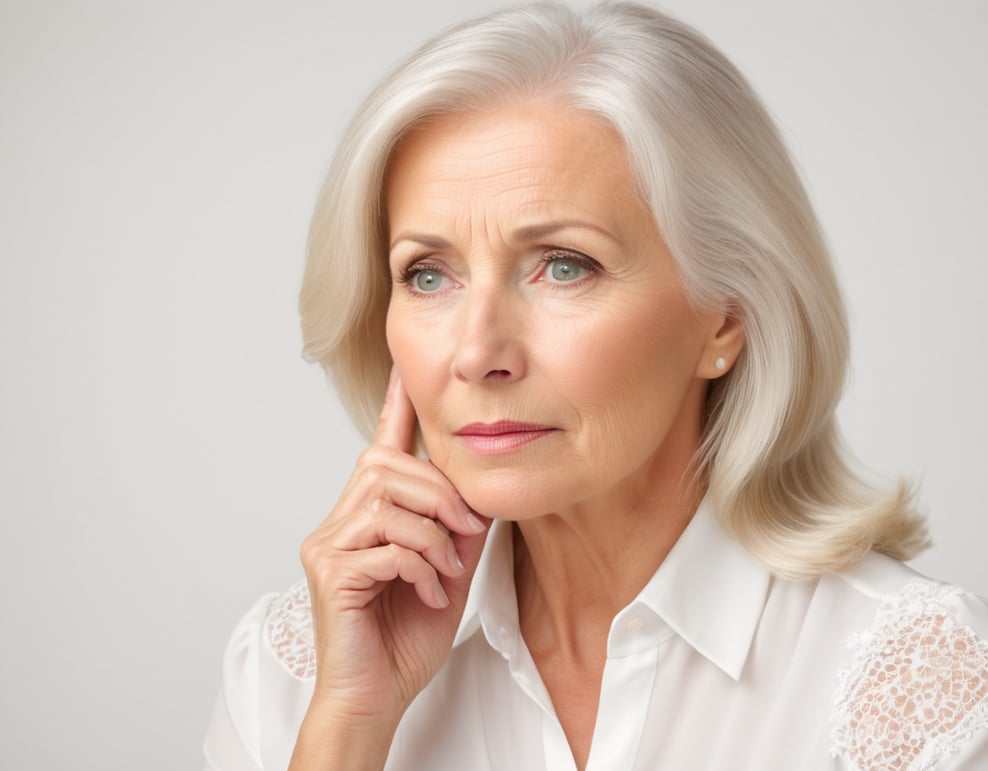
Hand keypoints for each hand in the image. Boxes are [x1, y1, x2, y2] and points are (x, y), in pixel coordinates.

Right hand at [298, 367, 490, 726]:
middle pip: (385, 465)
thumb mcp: (446, 571)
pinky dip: (420, 567)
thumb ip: (458, 529)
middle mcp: (340, 520)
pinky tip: (427, 594)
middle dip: (438, 493)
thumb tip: (478, 494)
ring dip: (432, 535)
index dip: (395, 404)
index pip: (381, 445)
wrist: (378, 695)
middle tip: (466, 531)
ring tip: (445, 571)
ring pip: (387, 502)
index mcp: (368, 513)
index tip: (406, 366)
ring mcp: (328, 544)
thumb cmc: (405, 636)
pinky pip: (386, 545)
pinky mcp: (329, 572)